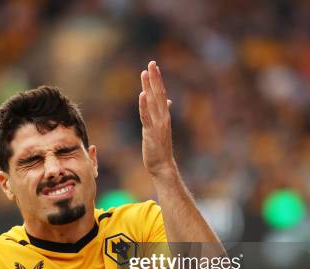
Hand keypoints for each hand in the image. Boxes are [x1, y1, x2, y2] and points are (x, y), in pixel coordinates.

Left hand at [139, 61, 175, 176]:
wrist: (162, 165)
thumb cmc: (160, 147)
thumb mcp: (161, 127)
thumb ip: (163, 112)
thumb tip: (168, 101)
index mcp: (164, 115)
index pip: (161, 94)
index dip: (157, 80)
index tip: (153, 66)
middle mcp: (163, 117)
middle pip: (158, 94)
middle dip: (154, 78)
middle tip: (151, 63)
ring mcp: (158, 124)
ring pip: (153, 102)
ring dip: (149, 86)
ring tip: (145, 73)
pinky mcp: (151, 132)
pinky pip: (146, 116)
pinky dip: (144, 105)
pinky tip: (142, 94)